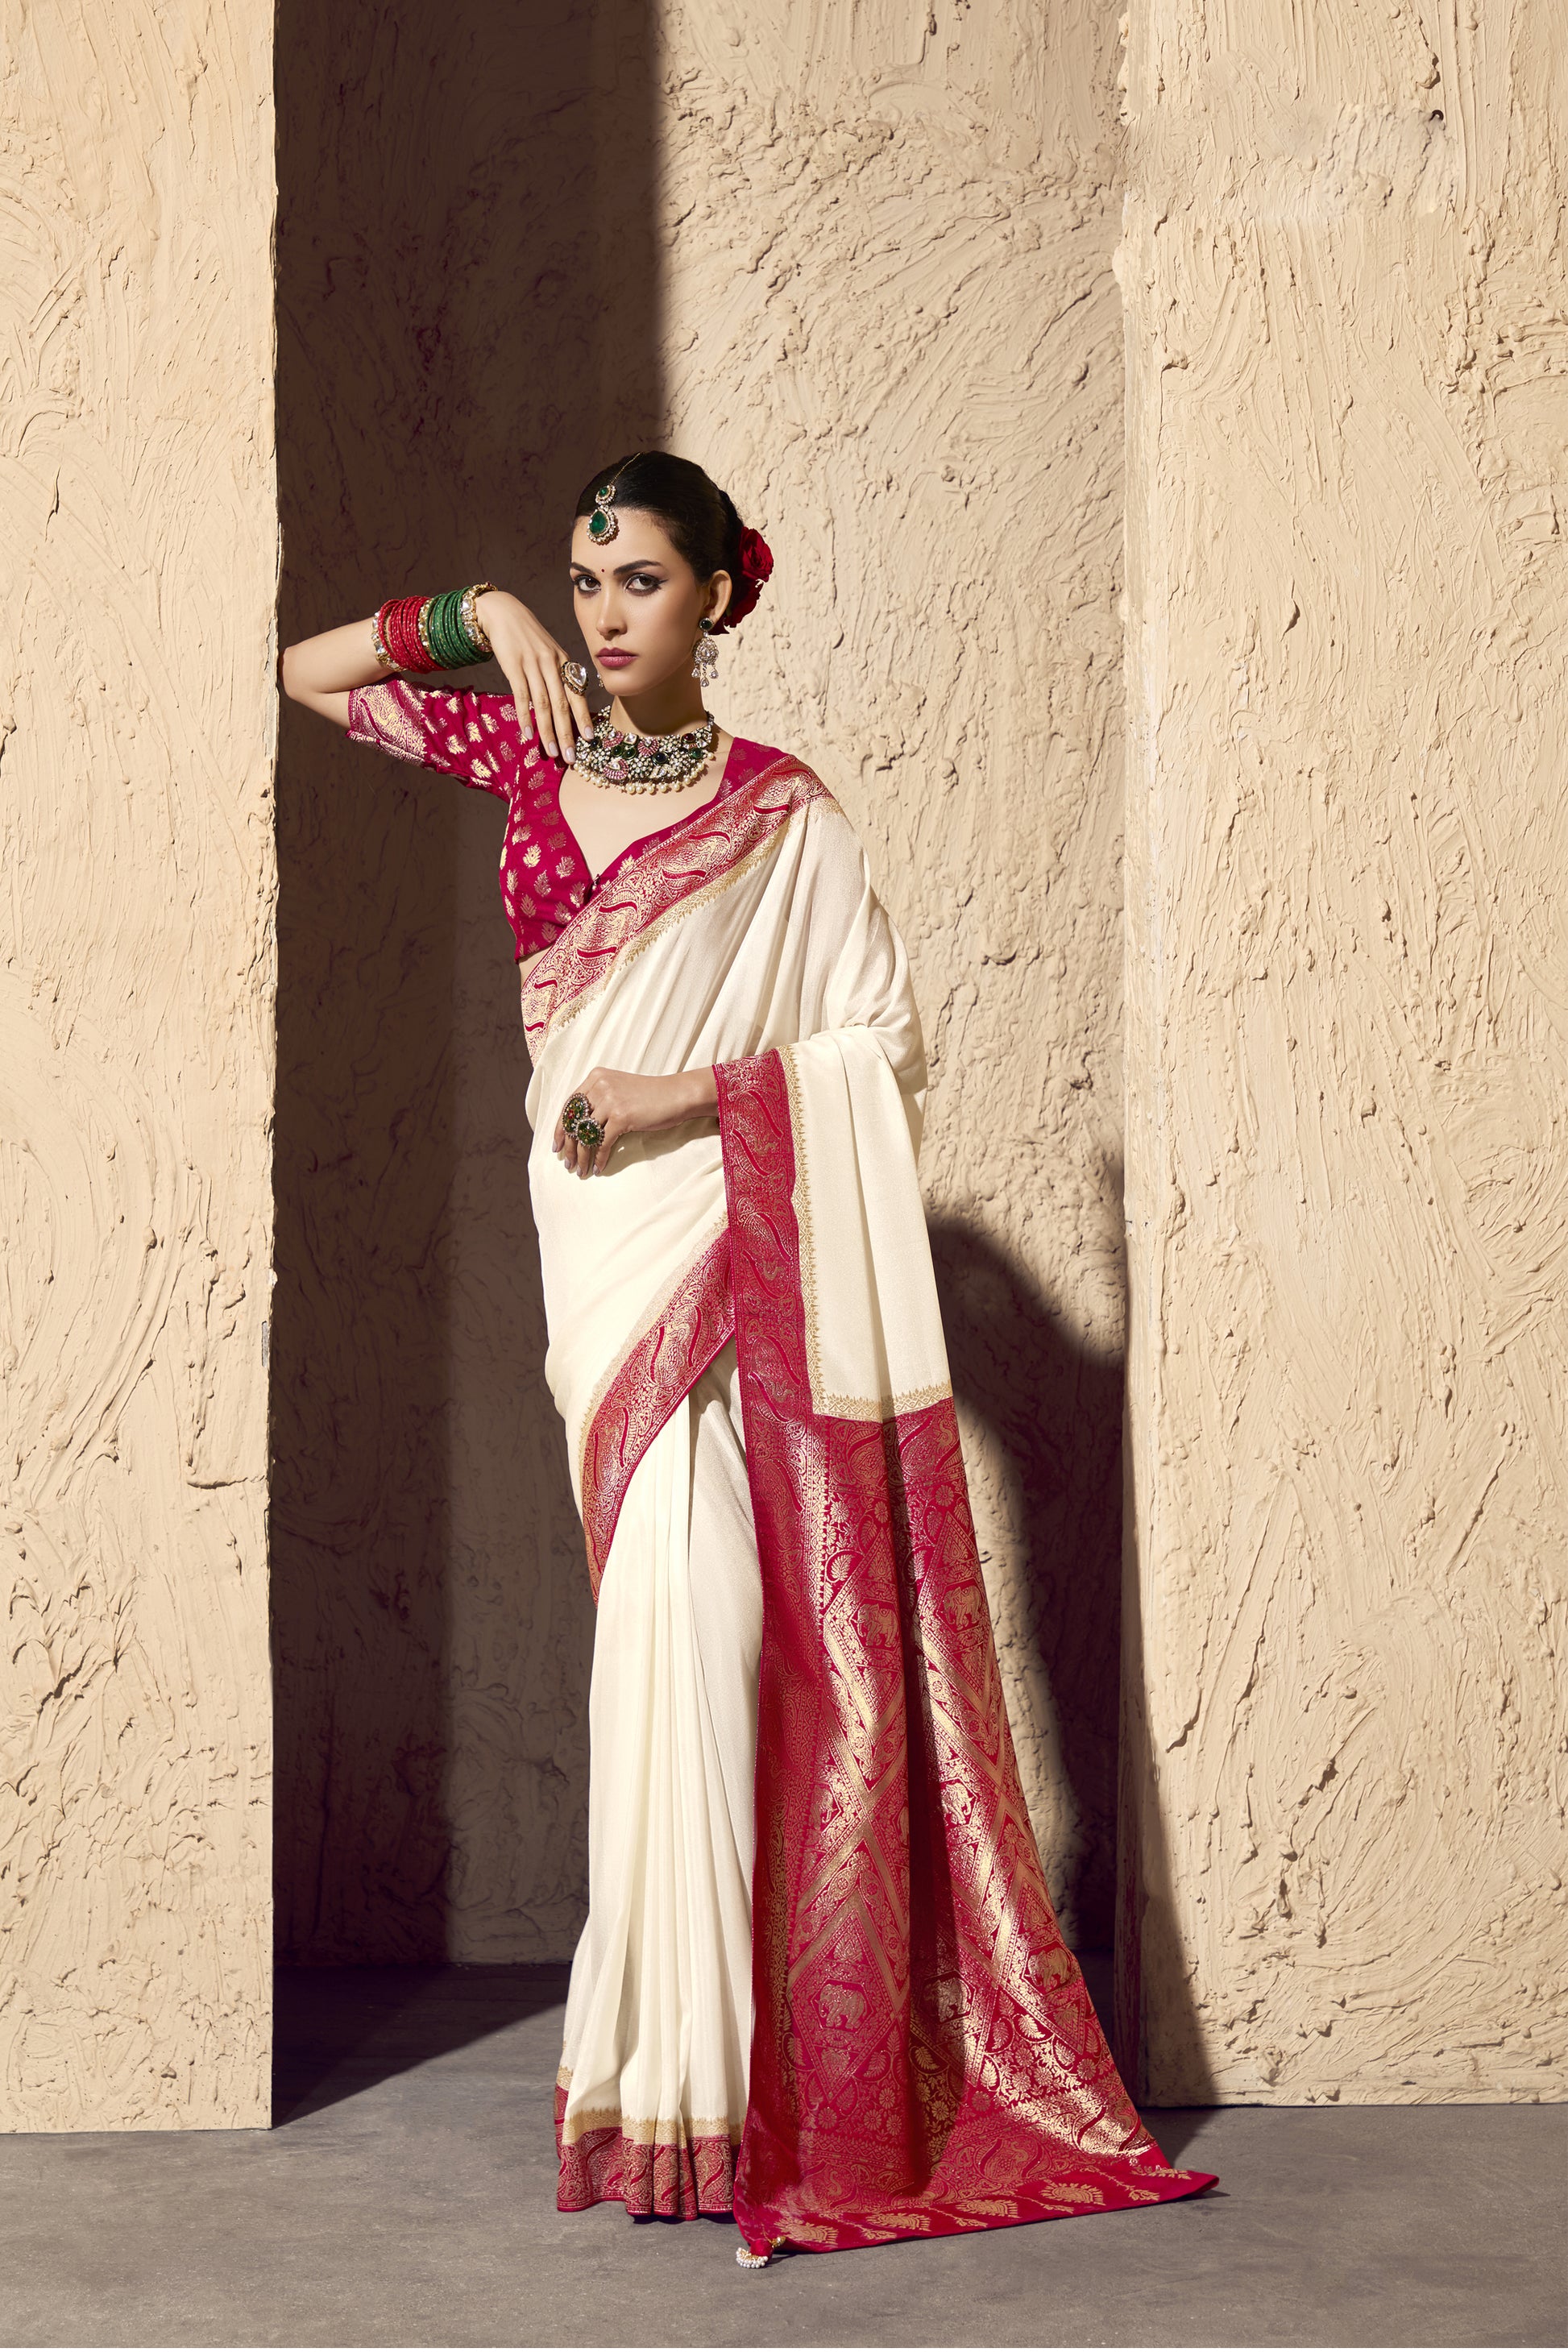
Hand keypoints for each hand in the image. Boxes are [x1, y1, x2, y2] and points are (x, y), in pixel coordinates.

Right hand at [476, 589, 591, 761]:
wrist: (504, 613)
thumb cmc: (529, 637)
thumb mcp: (550, 652)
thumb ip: (559, 674)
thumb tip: (567, 703)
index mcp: (564, 662)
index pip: (576, 694)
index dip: (583, 717)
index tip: (590, 738)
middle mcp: (552, 664)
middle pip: (562, 704)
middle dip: (567, 733)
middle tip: (570, 757)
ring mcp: (532, 665)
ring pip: (543, 704)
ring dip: (548, 730)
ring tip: (551, 752)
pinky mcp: (513, 666)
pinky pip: (521, 695)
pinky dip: (524, 715)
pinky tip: (527, 733)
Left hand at [553, 1066, 717, 1177]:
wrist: (677, 1095)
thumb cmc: (650, 1095)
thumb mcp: (619, 1089)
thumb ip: (599, 1100)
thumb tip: (578, 1128)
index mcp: (596, 1078)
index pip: (569, 1106)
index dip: (560, 1128)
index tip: (557, 1146)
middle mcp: (599, 1086)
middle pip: (574, 1122)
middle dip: (569, 1147)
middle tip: (567, 1164)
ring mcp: (611, 1101)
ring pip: (586, 1135)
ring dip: (582, 1157)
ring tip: (581, 1171)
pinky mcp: (622, 1117)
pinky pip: (603, 1143)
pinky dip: (599, 1159)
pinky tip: (599, 1169)